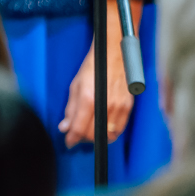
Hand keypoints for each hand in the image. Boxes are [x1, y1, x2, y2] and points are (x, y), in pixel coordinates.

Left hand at [58, 0, 141, 146]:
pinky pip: (120, 128)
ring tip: (89, 130)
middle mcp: (105, 105)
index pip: (79, 128)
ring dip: (97, 136)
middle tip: (77, 134)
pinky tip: (103, 127)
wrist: (114, 53)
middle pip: (93, 135)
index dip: (72, 138)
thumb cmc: (93, 66)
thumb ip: (70, 109)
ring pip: (108, 135)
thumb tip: (65, 127)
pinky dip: (111, 132)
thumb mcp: (75, 86)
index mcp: (89, 99)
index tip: (68, 142)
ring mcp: (120, 106)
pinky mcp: (129, 106)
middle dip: (83, 138)